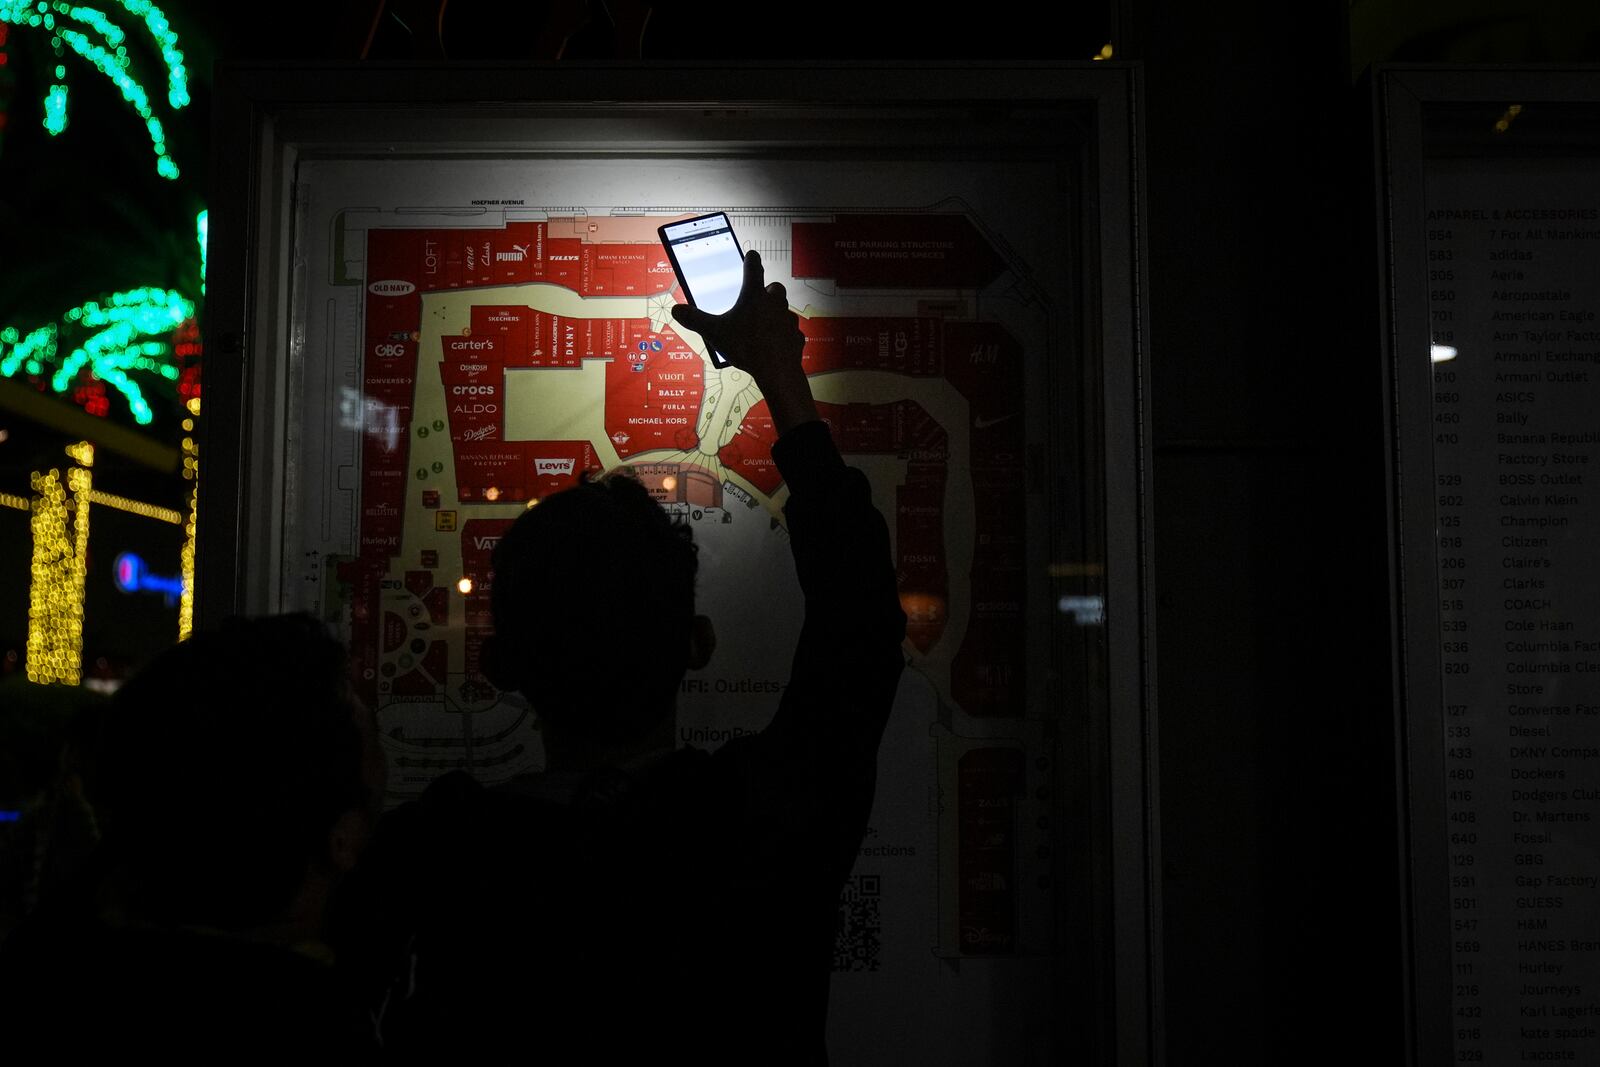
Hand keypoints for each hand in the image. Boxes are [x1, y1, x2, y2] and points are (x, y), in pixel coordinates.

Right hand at [671, 251, 817, 432]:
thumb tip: (676, 310)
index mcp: (753, 295)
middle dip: (767, 290)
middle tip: (758, 297)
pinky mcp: (795, 336)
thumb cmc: (745, 347)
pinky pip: (790, 331)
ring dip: (775, 312)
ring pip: (784, 309)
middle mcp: (774, 303)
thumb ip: (694, 320)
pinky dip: (783, 333)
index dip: (751, 260)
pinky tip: (775, 342)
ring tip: (763, 322)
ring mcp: (787, 319)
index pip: (753, 268)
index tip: (751, 255)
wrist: (776, 370)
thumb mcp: (714, 332)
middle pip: (774, 287)